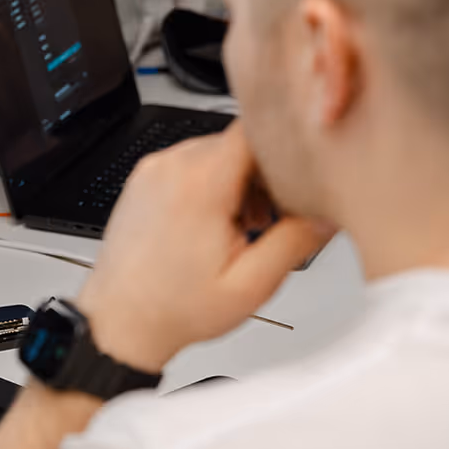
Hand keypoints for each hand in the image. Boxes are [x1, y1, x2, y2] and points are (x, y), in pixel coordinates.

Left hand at [75, 122, 334, 372]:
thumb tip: (327, 215)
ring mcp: (152, 170)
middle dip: (262, 175)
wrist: (122, 320)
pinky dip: (210, 183)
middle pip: (236, 142)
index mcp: (199, 184)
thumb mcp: (252, 285)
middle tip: (269, 219)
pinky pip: (189, 163)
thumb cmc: (174, 307)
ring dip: (237, 181)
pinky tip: (214, 224)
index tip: (296, 174)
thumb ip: (295, 243)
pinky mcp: (143, 179)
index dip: (282, 146)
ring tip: (241, 227)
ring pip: (214, 151)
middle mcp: (171, 166)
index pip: (252, 128)